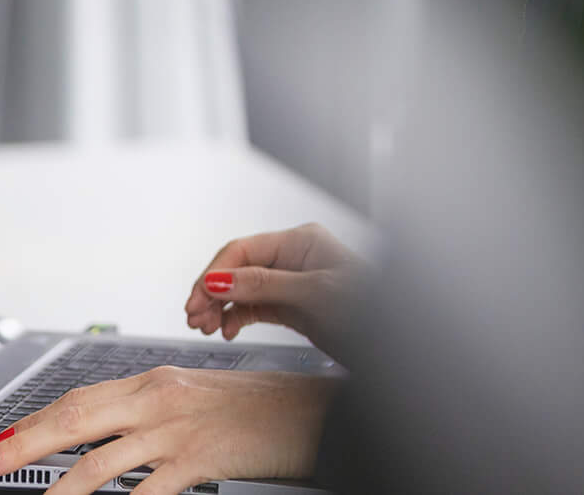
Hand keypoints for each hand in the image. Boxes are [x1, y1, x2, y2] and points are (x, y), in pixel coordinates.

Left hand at [0, 366, 337, 494]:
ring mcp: (175, 430)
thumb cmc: (264, 409)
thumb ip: (157, 414)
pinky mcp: (196, 460)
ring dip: (57, 490)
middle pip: (74, 418)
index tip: (4, 439)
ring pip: (97, 461)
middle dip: (23, 444)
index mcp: (158, 381)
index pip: (81, 398)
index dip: (37, 420)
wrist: (313, 410)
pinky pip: (143, 494)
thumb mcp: (202, 400)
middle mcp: (159, 399)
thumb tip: (117, 434)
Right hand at [182, 222, 365, 352]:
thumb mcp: (314, 293)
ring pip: (242, 289)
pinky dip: (236, 317)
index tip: (198, 297)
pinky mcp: (292, 306)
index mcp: (300, 241)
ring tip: (205, 327)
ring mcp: (291, 282)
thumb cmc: (367, 307)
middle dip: (212, 290)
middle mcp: (292, 258)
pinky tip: (227, 331)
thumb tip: (220, 278)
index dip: (216, 272)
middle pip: (238, 268)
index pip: (244, 249)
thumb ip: (265, 285)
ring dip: (219, 306)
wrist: (390, 342)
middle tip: (194, 316)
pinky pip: (253, 307)